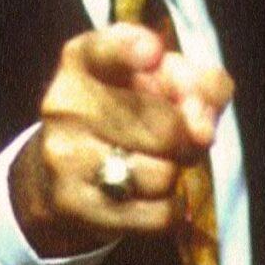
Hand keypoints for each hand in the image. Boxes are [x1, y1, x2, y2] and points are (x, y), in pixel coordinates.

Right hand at [11, 23, 232, 256]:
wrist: (62, 174)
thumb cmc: (126, 113)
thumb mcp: (160, 80)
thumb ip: (196, 83)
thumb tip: (202, 125)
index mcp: (84, 62)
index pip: (103, 50)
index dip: (131, 50)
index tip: (154, 53)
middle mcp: (66, 106)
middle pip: (164, 127)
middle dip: (188, 136)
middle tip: (182, 136)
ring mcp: (65, 158)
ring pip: (162, 175)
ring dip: (175, 172)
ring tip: (157, 162)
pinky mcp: (74, 206)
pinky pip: (157, 214)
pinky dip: (170, 207)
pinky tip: (151, 194)